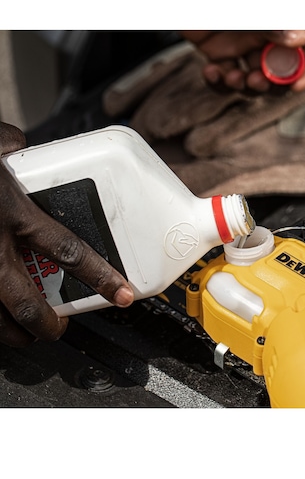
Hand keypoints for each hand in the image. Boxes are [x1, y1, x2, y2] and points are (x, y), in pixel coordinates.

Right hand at [0, 122, 133, 346]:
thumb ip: (9, 146)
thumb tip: (17, 144)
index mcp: (14, 214)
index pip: (68, 251)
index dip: (99, 276)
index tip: (119, 293)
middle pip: (28, 302)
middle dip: (49, 324)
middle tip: (60, 329)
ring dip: (14, 332)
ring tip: (28, 333)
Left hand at [180, 30, 304, 92]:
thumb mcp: (248, 13)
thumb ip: (272, 26)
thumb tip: (303, 39)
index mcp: (280, 22)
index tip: (298, 85)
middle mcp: (264, 35)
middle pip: (281, 72)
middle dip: (271, 84)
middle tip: (256, 81)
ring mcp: (241, 46)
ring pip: (253, 81)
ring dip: (244, 86)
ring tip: (232, 78)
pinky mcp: (218, 55)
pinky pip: (224, 80)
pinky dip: (217, 83)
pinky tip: (210, 72)